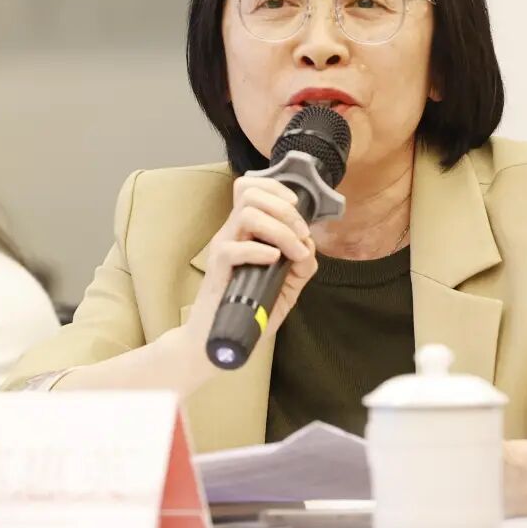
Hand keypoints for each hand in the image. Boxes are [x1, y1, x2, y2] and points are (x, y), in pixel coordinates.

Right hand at [180, 175, 319, 359]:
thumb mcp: (285, 286)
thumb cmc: (250, 310)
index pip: (251, 188)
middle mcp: (232, 233)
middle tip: (301, 235)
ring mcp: (222, 249)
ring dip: (279, 230)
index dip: (277, 189)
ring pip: (247, 214)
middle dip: (285, 210)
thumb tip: (310, 246)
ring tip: (293, 253)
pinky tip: (274, 261)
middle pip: (251, 194)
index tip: (297, 208)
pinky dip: (260, 250)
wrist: (220, 339)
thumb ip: (300, 266)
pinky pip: (235, 248)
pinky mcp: (216, 270)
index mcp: (245, 231)